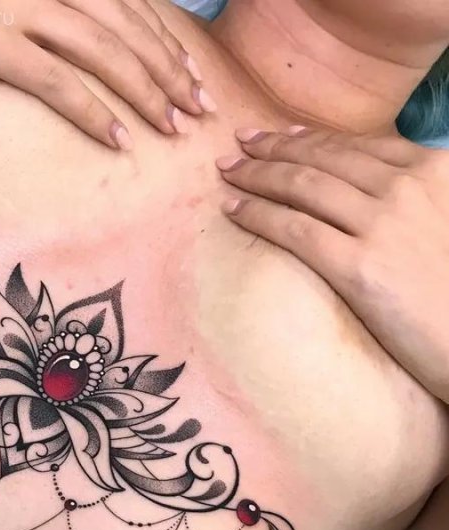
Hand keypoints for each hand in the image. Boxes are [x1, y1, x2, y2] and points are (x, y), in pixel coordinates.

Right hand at [0, 0, 211, 148]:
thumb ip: (41, 11)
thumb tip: (71, 42)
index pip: (126, 5)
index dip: (165, 42)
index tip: (190, 75)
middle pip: (127, 30)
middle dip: (170, 71)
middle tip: (200, 108)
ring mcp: (20, 10)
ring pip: (104, 55)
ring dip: (146, 93)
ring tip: (174, 129)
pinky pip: (57, 82)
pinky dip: (94, 111)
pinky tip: (121, 140)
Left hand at [216, 127, 448, 403]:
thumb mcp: (446, 218)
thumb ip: (415, 197)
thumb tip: (371, 188)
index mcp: (434, 170)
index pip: (357, 146)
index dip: (312, 138)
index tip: (281, 136)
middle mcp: (407, 187)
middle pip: (324, 159)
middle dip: (275, 147)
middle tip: (241, 141)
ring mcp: (382, 225)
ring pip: (303, 187)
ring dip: (258, 173)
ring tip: (227, 169)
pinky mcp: (358, 268)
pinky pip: (294, 230)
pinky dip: (257, 214)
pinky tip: (232, 208)